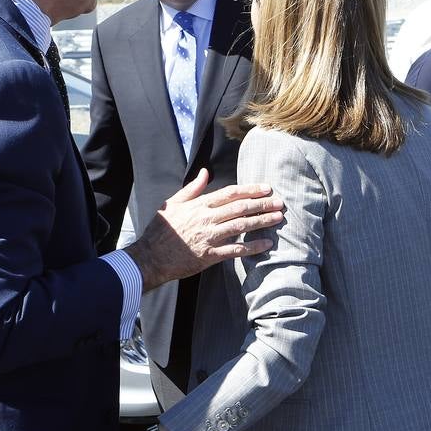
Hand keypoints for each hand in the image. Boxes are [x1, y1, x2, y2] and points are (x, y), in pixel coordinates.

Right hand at [125, 169, 283, 291]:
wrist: (150, 257)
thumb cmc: (161, 230)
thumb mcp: (172, 203)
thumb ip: (192, 189)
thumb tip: (204, 173)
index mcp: (199, 205)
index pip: (230, 193)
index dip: (250, 190)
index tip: (266, 188)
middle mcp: (206, 219)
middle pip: (240, 208)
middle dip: (262, 204)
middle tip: (280, 202)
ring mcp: (209, 237)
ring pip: (241, 226)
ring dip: (262, 221)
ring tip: (277, 218)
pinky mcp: (210, 255)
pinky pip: (235, 250)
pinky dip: (252, 247)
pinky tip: (266, 244)